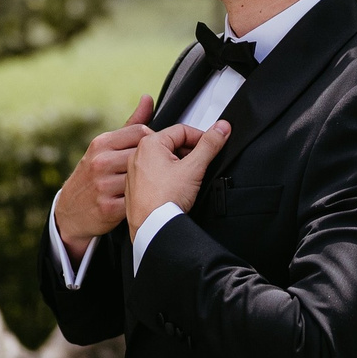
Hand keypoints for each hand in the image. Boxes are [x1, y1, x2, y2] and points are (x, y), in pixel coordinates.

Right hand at [54, 96, 152, 258]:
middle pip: (144, 154)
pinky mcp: (109, 208)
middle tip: (161, 169)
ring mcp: (103, 185)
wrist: (69, 211)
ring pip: (143, 177)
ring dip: (152, 182)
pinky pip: (137, 200)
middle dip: (156, 162)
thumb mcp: (105, 148)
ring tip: (154, 185)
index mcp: (101, 143)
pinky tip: (144, 199)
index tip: (157, 151)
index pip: (140, 132)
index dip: (153, 141)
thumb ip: (131, 124)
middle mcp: (100, 162)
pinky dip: (143, 200)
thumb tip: (148, 98)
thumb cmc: (93, 175)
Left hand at [126, 118, 230, 233]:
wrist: (152, 228)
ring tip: (189, 180)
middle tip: (201, 166)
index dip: (201, 137)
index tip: (211, 146)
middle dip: (190, 153)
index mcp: (149, 144)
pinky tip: (176, 189)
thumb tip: (221, 128)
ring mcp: (135, 172)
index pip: (182, 130)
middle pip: (173, 144)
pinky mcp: (136, 187)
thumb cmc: (164, 199)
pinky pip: (156, 175)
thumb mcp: (194, 168)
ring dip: (180, 166)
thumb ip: (210, 145)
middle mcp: (138, 155)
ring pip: (164, 160)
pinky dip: (169, 178)